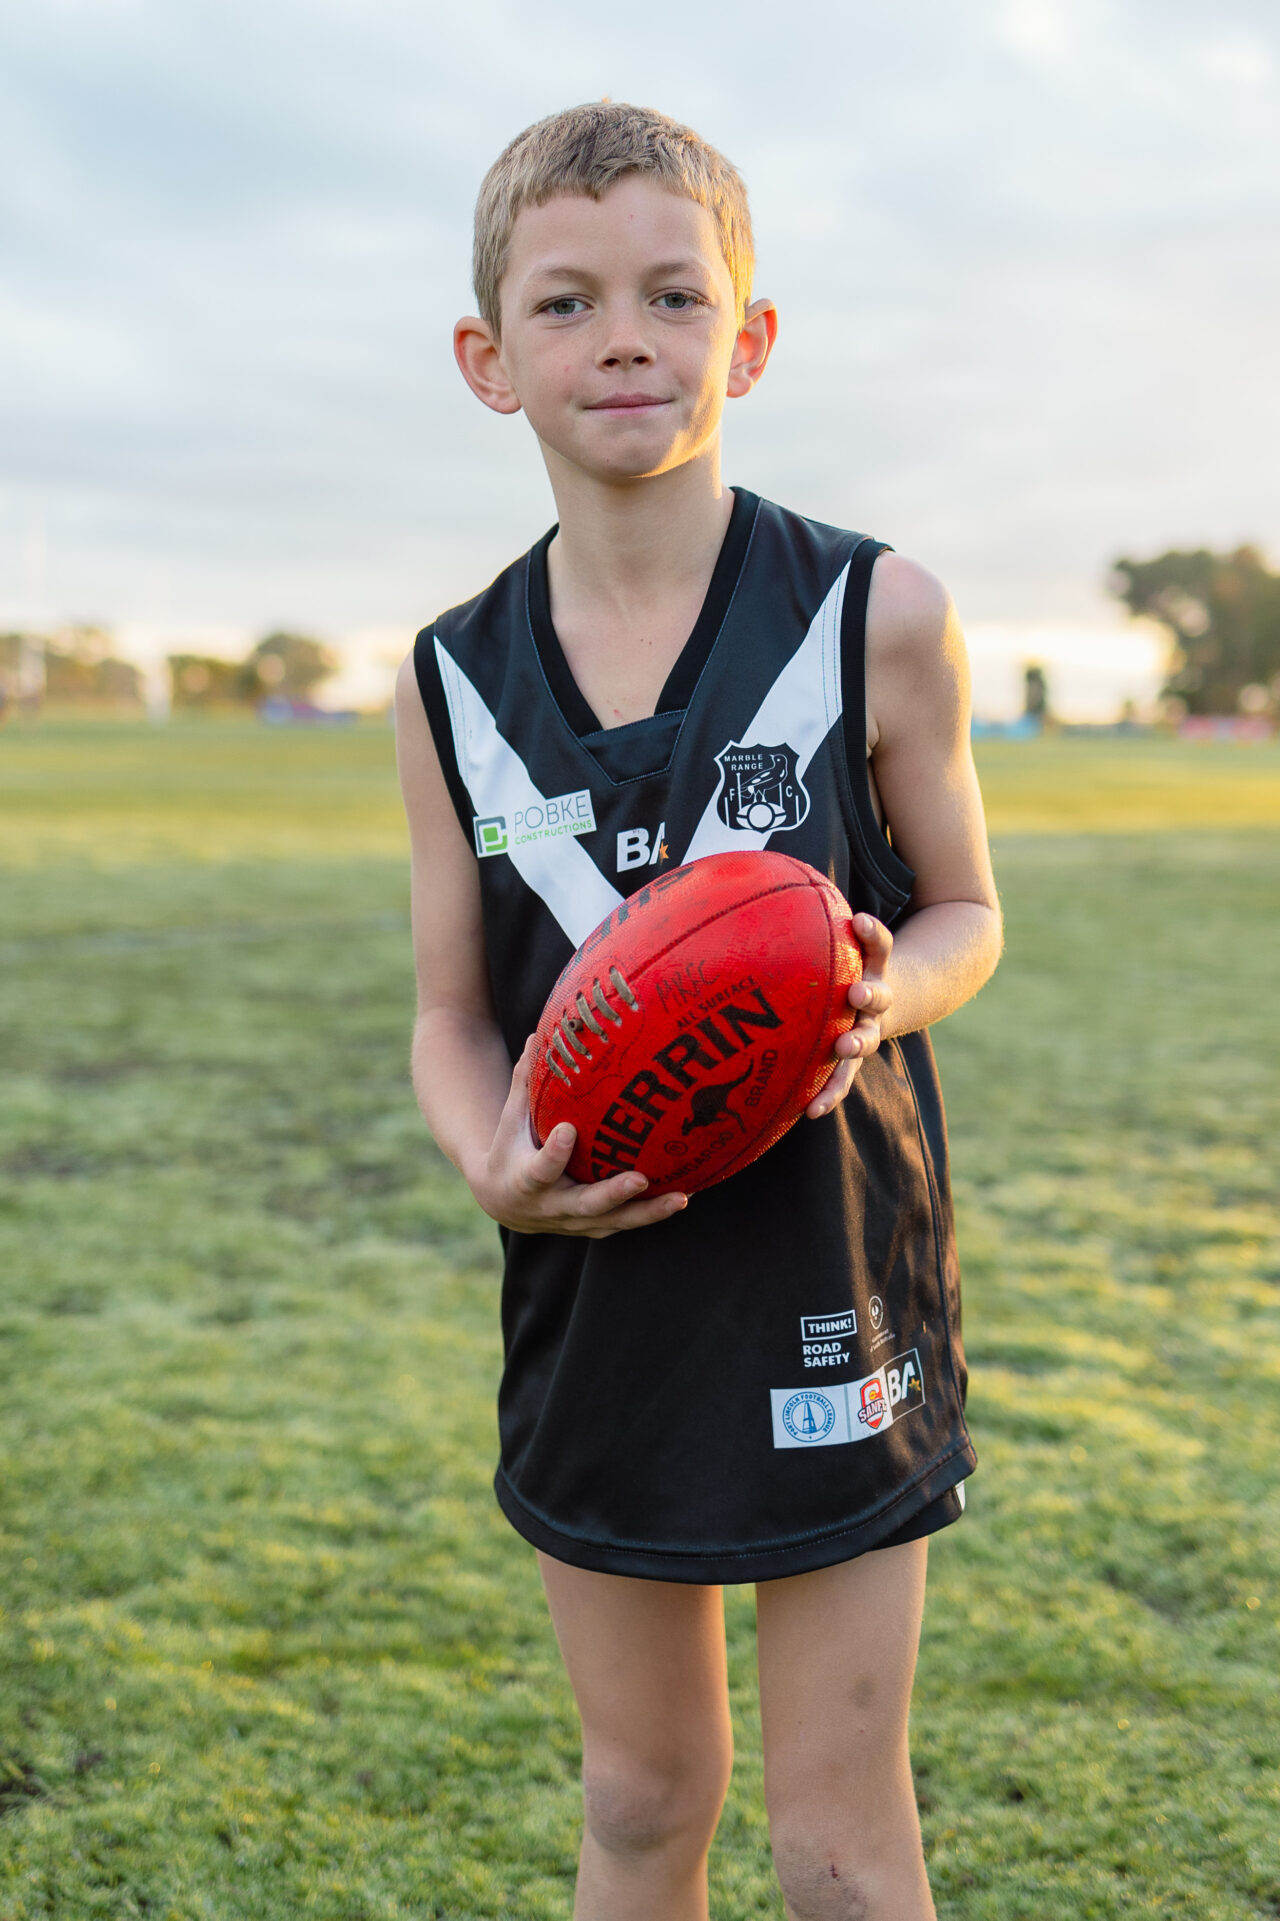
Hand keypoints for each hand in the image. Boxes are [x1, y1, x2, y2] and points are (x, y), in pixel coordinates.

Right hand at [472, 1038, 687, 1237]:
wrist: (504, 1202)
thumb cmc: (511, 1148)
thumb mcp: (510, 1119)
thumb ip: (524, 1082)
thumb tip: (539, 1035)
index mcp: (525, 1179)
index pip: (540, 1168)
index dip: (554, 1153)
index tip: (568, 1130)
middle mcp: (552, 1205)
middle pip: (586, 1204)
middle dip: (613, 1194)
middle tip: (640, 1178)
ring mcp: (576, 1221)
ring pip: (614, 1221)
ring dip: (648, 1212)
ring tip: (681, 1197)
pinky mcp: (594, 1227)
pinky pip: (626, 1222)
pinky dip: (652, 1212)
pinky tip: (683, 1195)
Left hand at [806, 913, 893, 1118]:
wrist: (886, 1003)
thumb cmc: (842, 968)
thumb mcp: (838, 944)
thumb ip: (806, 922)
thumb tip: (744, 884)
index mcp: (873, 967)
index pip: (879, 945)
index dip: (872, 933)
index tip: (860, 920)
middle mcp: (874, 999)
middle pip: (880, 994)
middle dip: (871, 992)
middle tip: (858, 991)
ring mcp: (867, 1032)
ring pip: (867, 1040)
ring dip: (856, 1045)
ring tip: (844, 1048)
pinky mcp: (850, 1062)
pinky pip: (841, 1081)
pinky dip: (828, 1094)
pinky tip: (809, 1110)